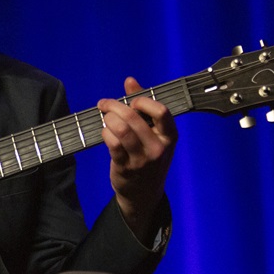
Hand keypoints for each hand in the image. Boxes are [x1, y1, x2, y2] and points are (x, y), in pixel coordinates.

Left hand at [98, 77, 176, 243]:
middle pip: (134, 118)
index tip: (132, 101)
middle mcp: (158, 148)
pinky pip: (112, 143)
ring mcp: (142, 159)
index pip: (162, 112)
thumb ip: (142, 106)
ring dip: (108, 119)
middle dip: (114, 106)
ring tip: (105, 117)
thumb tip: (130, 80)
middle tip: (104, 103)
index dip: (143, 101)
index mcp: (170, 136)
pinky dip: (105, 133)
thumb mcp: (152, 133)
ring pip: (121, 129)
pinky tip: (105, 131)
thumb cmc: (148, 155)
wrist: (144, 193)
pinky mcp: (125, 167)